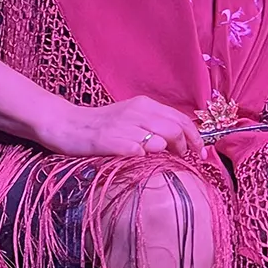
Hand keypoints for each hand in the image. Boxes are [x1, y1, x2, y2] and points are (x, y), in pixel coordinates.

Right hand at [37, 96, 206, 160]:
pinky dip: (142, 155)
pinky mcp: (107, 140)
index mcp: (145, 105)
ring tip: (165, 161)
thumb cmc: (101, 125)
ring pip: (158, 138)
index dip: (196, 136)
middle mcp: (136, 112)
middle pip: (174, 129)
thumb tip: (179, 141)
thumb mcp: (131, 119)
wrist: (65, 124)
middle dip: (185, 147)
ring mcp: (122, 126)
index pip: (180, 118)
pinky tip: (141, 160)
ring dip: (167, 152)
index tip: (201, 153)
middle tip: (184, 159)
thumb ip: (154, 126)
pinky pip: (133, 148)